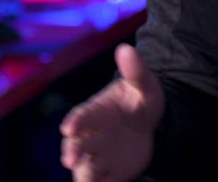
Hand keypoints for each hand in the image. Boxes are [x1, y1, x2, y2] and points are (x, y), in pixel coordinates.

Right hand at [60, 43, 165, 181]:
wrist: (148, 126)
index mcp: (97, 112)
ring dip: (83, 173)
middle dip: (72, 150)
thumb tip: (126, 49)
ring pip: (84, 167)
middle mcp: (91, 136)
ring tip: (85, 179)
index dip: (76, 120)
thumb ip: (136, 71)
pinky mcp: (108, 174)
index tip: (69, 126)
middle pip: (77, 144)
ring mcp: (98, 156)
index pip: (82, 115)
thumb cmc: (139, 102)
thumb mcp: (144, 85)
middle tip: (69, 158)